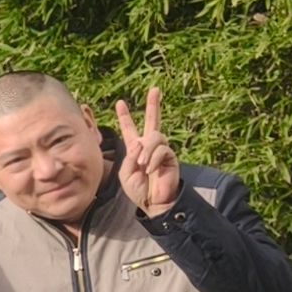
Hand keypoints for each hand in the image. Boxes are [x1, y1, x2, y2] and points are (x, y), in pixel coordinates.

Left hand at [111, 85, 182, 214]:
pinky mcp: (170, 156)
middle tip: (155, 89)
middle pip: (153, 121)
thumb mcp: (126, 173)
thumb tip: (139, 143)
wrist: (153, 202)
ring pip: (154, 137)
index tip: (120, 103)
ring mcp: (161, 150)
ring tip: (142, 165)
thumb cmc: (138, 189)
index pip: (130, 129)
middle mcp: (149, 146)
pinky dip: (153, 160)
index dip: (125, 117)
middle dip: (153, 105)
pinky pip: (161, 150)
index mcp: (135, 149)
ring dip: (146, 151)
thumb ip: (129, 156)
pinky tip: (151, 170)